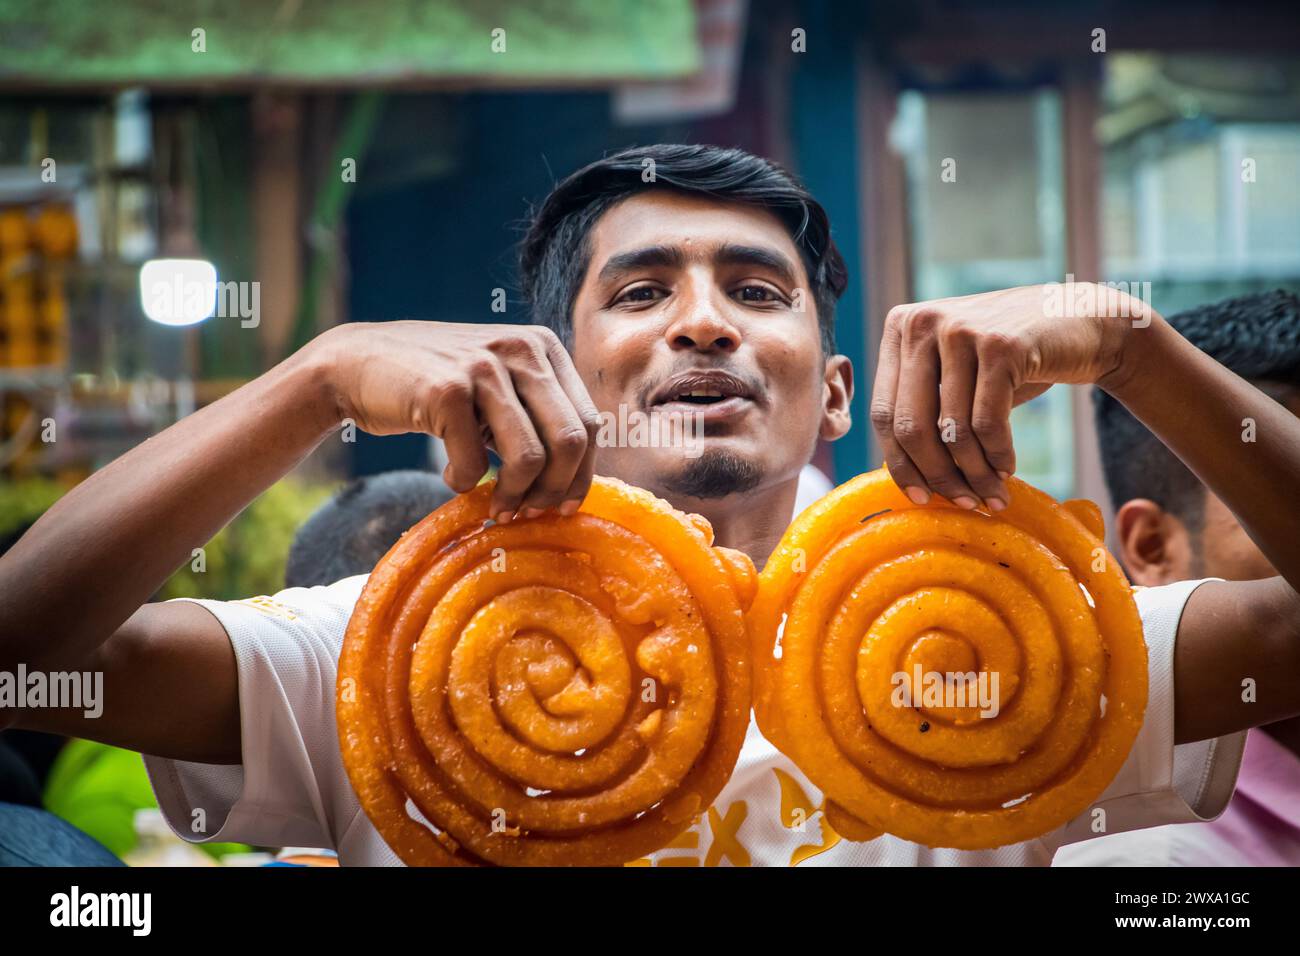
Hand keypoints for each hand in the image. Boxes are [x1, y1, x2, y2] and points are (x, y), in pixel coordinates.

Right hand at [317, 322, 600, 521]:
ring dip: (513, 497)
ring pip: (529, 458)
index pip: (590, 423)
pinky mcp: (446, 389)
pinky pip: (475, 464)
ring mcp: (483, 366)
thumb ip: (538, 415)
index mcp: (544, 347)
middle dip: (553, 491)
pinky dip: (464, 483)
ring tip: (494, 506)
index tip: (564, 507)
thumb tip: (575, 484)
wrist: (357, 363)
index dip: (582, 474)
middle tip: (527, 514)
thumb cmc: (437, 387)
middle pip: (571, 442)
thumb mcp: (499, 385)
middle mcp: (522, 349)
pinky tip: (450, 476)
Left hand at [870, 283, 1146, 509]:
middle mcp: (921, 323)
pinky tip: (1007, 470)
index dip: (899, 464)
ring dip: (974, 474)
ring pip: (952, 430)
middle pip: (911, 425)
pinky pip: (988, 423)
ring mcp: (960, 330)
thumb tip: (902, 474)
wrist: (1083, 322)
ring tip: (991, 495)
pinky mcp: (1000, 345)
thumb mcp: (956, 374)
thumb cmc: (1011, 360)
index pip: (883, 413)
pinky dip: (997, 456)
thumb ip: (924, 408)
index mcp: (900, 328)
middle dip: (936, 476)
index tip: (919, 500)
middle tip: (963, 504)